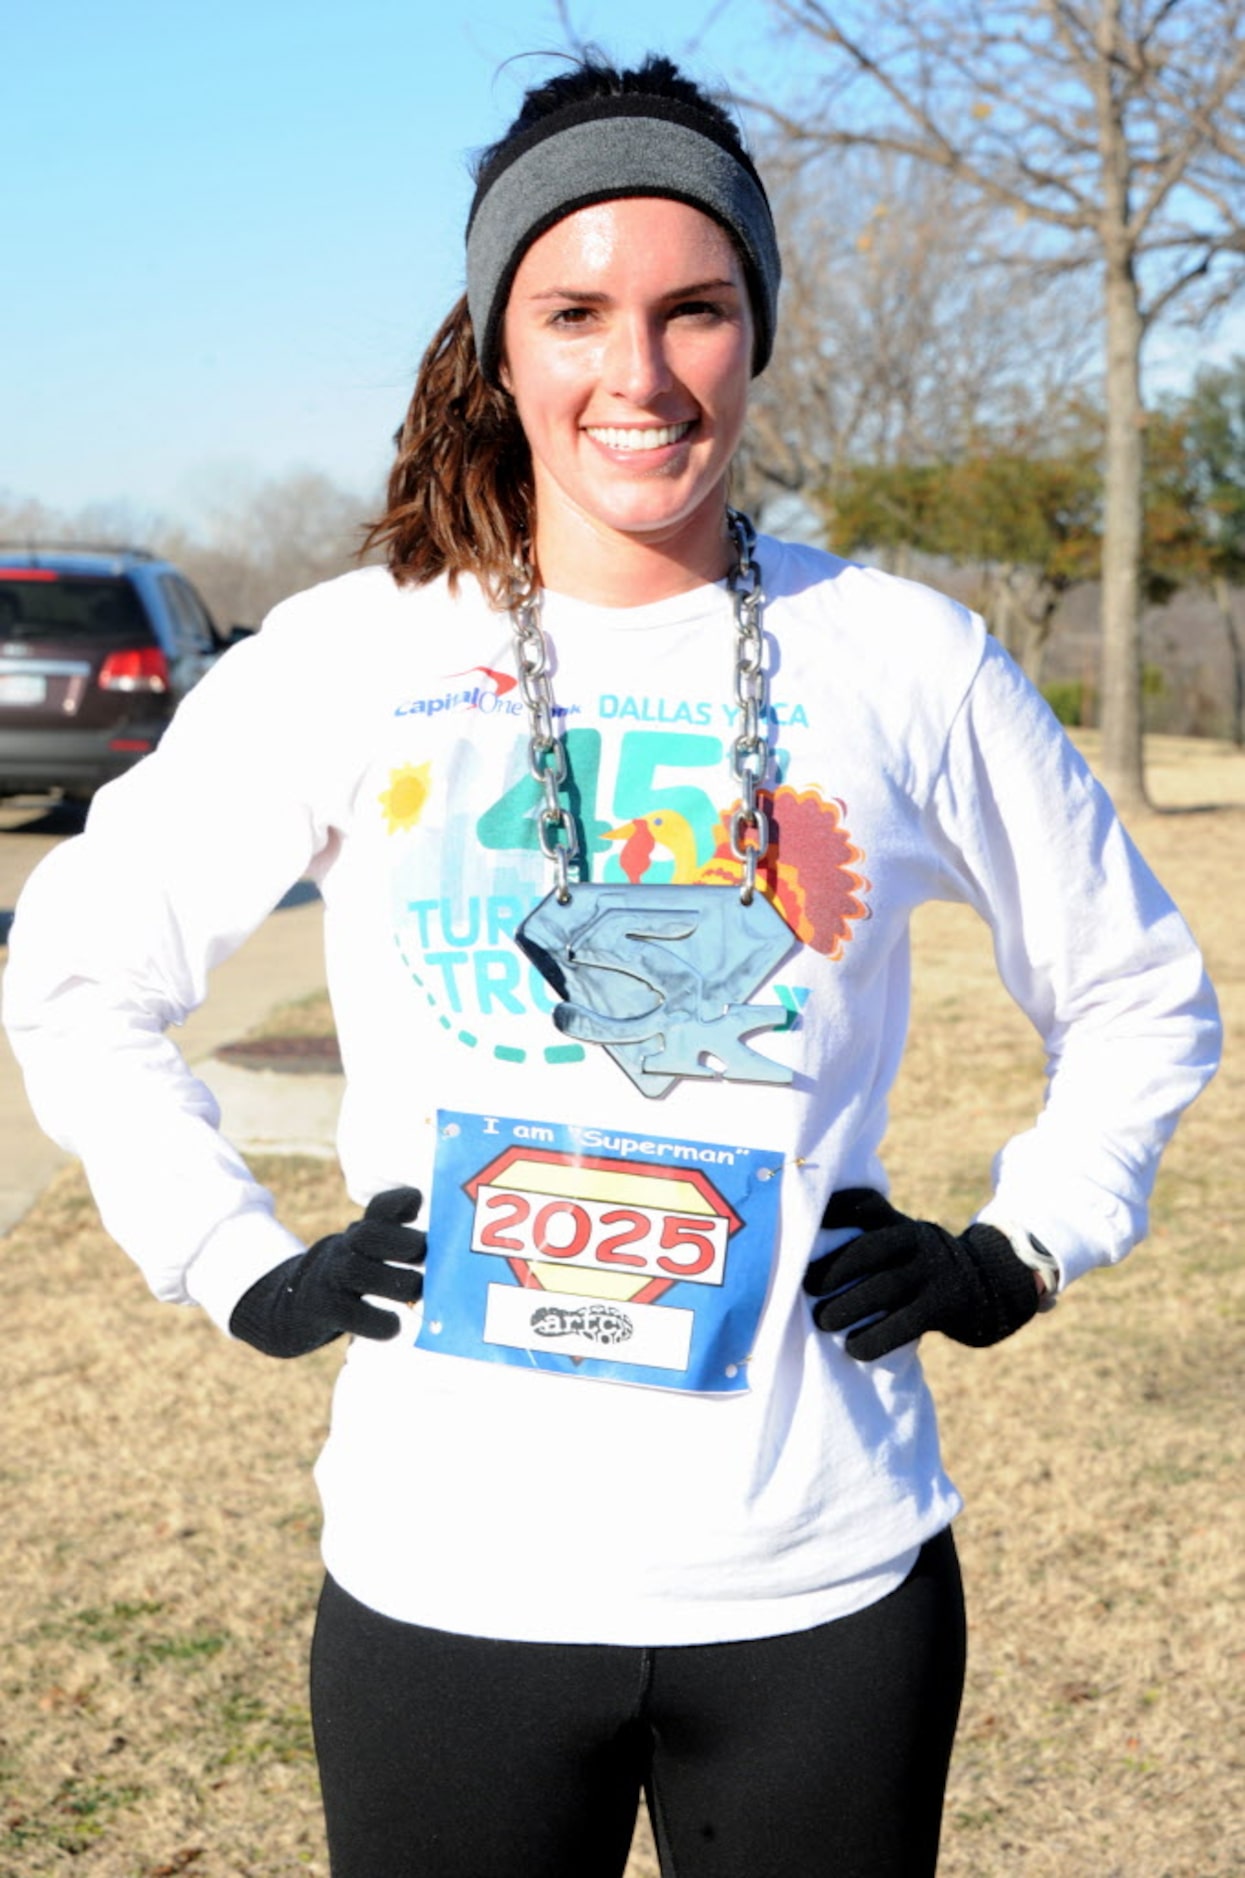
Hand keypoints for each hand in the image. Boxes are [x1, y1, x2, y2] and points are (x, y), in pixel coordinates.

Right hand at [229, 1187, 425, 1357]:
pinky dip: (375, 1321)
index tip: (419, 1202)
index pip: (380, 1208)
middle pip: (368, 1235)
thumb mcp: (366, 1252)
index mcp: (361, 1233)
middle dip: (402, 1243)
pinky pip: (348, 1313)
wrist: (292, 1308)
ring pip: (357, 1272)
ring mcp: (329, 1278)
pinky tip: (394, 1326)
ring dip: (394, 1281)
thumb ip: (398, 1243)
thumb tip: (443, 1250)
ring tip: (417, 1291)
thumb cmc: (347, 1278)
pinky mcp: (321, 1310)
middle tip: (425, 1257)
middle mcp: (344, 1249)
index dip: (399, 1201)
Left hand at [803, 1188, 1038, 1360]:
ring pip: (884, 1289)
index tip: (807, 1219)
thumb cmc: (920, 1263)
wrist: (986, 1286)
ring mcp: (930, 1275)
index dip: (837, 1208)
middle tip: (804, 1285)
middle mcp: (916, 1243)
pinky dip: (874, 1339)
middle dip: (834, 1267)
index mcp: (901, 1223)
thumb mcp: (903, 1236)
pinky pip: (903, 1326)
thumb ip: (867, 1231)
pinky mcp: (941, 1309)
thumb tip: (805, 1239)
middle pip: (871, 1249)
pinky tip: (853, 1348)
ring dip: (848, 1307)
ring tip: (822, 1321)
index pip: (867, 1206)